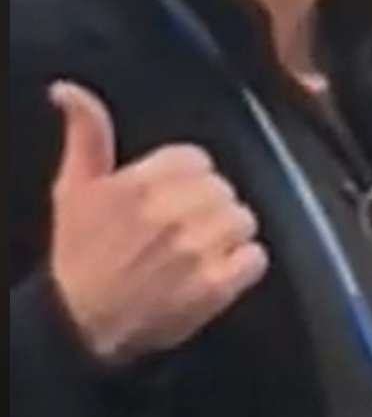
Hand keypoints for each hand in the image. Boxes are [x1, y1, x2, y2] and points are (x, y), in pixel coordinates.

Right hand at [49, 82, 267, 364]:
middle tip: (188, 229)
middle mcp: (169, 213)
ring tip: (205, 251)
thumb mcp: (74, 190)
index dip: (189, 179)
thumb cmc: (79, 256)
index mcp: (138, 185)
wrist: (79, 326)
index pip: (196, 159)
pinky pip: (255, 258)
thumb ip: (85, 135)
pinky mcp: (213, 287)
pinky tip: (223, 272)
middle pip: (223, 189)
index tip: (174, 198)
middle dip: (209, 207)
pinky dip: (245, 265)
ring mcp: (195, 251)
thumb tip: (70, 91)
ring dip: (230, 235)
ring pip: (243, 219)